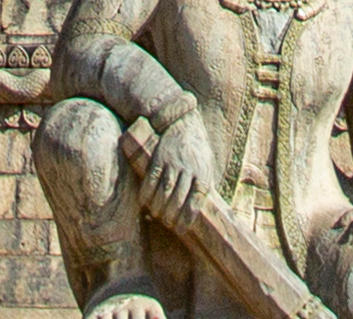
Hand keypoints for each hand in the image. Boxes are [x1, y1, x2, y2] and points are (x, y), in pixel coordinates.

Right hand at [131, 111, 219, 226]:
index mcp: (203, 174)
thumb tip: (201, 211)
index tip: (181, 229)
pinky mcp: (159, 157)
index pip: (196, 201)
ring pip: (164, 191)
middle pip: (178, 199)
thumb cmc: (197, 150)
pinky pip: (151, 179)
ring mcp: (173, 163)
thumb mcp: (207, 166)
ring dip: (158, 208)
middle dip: (171, 216)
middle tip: (166, 223)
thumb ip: (204, 186)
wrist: (184, 123)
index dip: (187, 218)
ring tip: (156, 215)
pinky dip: (146, 193)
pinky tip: (144, 202)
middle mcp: (189, 169)